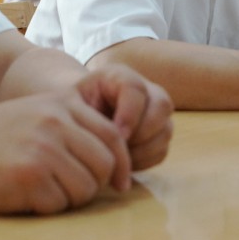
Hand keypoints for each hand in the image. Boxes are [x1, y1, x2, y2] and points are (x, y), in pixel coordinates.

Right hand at [0, 91, 128, 214]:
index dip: (122, 163)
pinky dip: (46, 207)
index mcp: (62, 103)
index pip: (113, 136)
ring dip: (69, 198)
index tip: (120, 182)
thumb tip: (117, 158)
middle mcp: (56, 123)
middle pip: (104, 165)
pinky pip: (59, 205)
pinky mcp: (29, 178)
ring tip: (43, 190)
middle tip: (70, 189)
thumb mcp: (36, 112)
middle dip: (94, 184)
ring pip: (86, 188)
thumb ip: (73, 124)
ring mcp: (43, 150)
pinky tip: (24, 196)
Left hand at [74, 64, 173, 178]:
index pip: (135, 88)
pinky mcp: (160, 134)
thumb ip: (89, 114)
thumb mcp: (74, 103)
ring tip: (118, 157)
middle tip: (119, 148)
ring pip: (164, 131)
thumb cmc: (76, 108)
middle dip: (141, 133)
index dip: (129, 114)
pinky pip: (161, 151)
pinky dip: (144, 161)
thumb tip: (114, 140)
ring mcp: (157, 112)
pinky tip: (123, 162)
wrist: (82, 115)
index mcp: (121, 76)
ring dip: (142, 150)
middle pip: (161, 106)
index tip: (116, 135)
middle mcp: (146, 90)